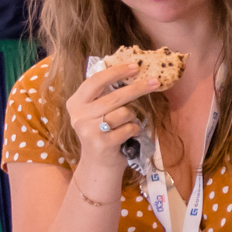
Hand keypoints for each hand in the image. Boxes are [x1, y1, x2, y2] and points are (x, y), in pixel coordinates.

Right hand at [65, 54, 170, 184]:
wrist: (98, 165)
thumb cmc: (102, 133)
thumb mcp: (96, 112)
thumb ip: (105, 95)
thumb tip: (132, 70)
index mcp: (76, 103)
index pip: (95, 81)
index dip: (116, 72)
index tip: (135, 66)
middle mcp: (79, 116)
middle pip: (115, 96)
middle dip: (138, 87)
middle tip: (155, 81)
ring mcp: (89, 130)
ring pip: (124, 113)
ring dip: (132, 117)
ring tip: (126, 125)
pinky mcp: (102, 143)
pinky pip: (129, 128)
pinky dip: (134, 130)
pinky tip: (127, 136)